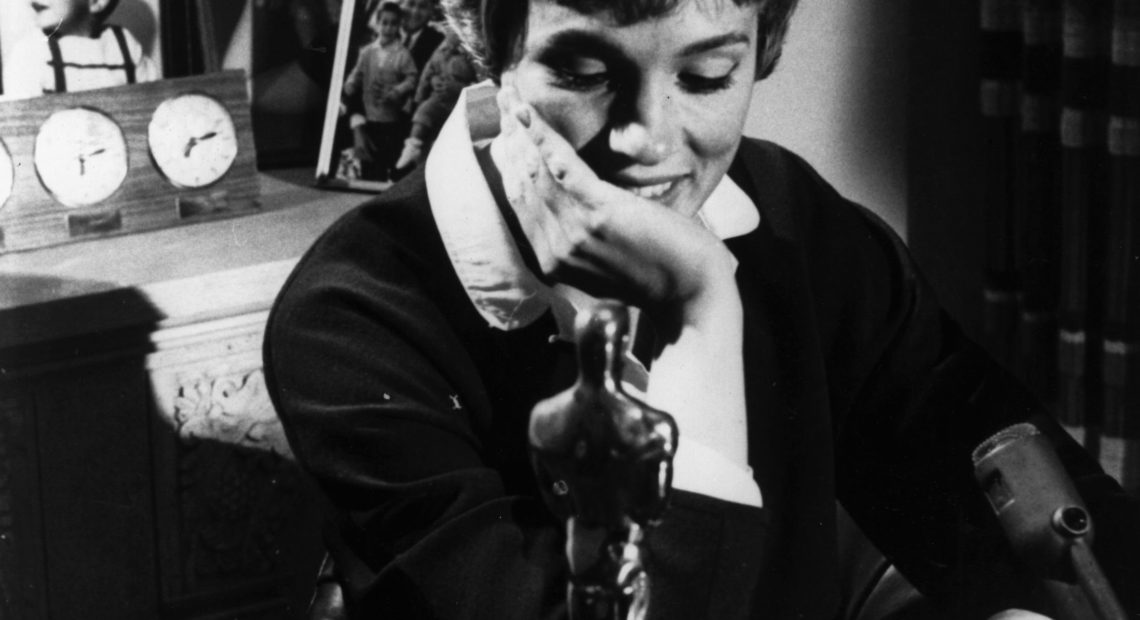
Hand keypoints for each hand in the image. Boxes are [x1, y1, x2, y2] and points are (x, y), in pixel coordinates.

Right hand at [492, 79, 737, 331]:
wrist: (692, 293)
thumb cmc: (662, 272)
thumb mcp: (609, 259)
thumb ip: (584, 236)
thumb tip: (576, 202)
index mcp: (554, 260)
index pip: (521, 202)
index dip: (510, 161)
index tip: (506, 130)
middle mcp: (555, 249)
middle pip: (522, 183)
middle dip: (510, 137)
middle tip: (502, 98)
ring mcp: (573, 234)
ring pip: (535, 172)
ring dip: (520, 128)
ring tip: (510, 94)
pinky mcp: (598, 214)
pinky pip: (561, 168)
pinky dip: (542, 137)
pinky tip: (528, 112)